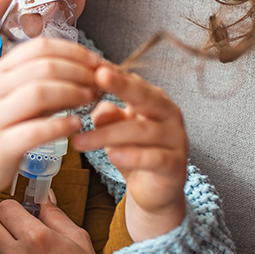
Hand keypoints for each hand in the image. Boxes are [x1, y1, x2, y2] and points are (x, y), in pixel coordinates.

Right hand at [0, 38, 98, 215]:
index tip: (96, 61)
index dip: (73, 52)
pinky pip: (35, 130)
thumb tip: (82, 71)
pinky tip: (76, 126)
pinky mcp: (0, 145)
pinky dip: (60, 126)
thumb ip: (39, 83)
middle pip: (44, 67)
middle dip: (79, 72)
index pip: (40, 47)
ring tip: (90, 99)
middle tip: (99, 82)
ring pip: (38, 93)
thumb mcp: (9, 97)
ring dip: (72, 93)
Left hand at [72, 64, 187, 240]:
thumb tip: (97, 105)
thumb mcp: (117, 130)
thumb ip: (108, 115)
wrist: (156, 190)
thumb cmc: (135, 151)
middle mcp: (168, 114)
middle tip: (97, 76)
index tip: (89, 64)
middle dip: (120, 85)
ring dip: (107, 135)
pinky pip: (153, 158)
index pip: (132, 81)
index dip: (112, 73)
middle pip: (144, 96)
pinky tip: (112, 156)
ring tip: (79, 141)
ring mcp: (175, 139)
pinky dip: (132, 156)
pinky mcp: (175, 165)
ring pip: (141, 131)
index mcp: (154, 100)